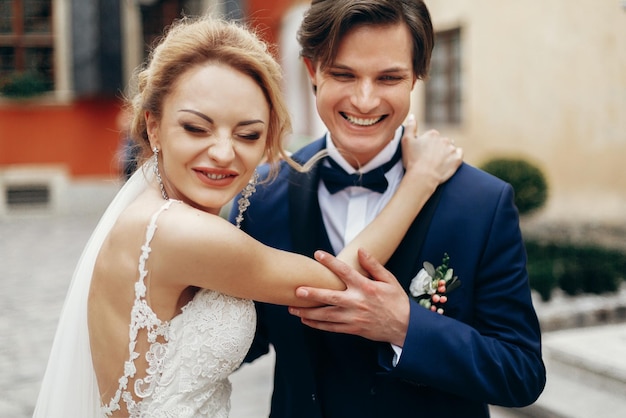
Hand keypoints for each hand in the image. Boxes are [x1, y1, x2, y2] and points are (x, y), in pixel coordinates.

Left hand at [288, 249, 409, 346]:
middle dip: (312, 294)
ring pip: (327, 316)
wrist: (405, 327)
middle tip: (297, 290)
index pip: (345, 272)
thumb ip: (373, 265)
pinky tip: (305, 321)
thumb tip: (361, 251)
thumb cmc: (396, 301)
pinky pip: (331, 327)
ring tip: (292, 309)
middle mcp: (357, 302)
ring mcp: (353, 317)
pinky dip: (317, 325)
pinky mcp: (353, 329)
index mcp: (366, 287)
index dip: (330, 262)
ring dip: (309, 313)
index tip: (317, 254)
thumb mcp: (389, 280)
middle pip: (330, 298)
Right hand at [401, 114, 462, 184]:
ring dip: (446, 152)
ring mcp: (452, 149)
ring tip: (438, 162)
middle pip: (442, 142)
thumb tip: (413, 115)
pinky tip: (449, 162)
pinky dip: (456, 156)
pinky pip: (460, 154)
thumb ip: (410, 126)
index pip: (431, 137)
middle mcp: (444, 139)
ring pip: (451, 147)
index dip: (426, 146)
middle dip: (437, 148)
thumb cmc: (412, 160)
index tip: (421, 154)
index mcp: (432, 134)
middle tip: (429, 159)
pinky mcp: (458, 159)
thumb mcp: (406, 141)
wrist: (422, 177)